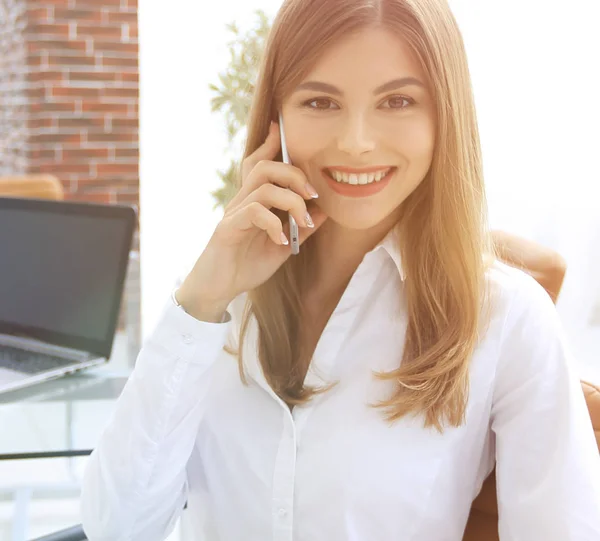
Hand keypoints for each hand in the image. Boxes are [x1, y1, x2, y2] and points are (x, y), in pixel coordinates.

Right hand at [176, 122, 327, 320]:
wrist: (218, 290)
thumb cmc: (246, 266)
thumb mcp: (282, 247)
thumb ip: (300, 229)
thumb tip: (323, 212)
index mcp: (253, 202)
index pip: (259, 164)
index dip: (269, 144)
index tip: (280, 127)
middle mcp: (241, 202)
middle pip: (264, 167)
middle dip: (294, 173)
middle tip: (313, 194)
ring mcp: (233, 214)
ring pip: (263, 186)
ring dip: (291, 200)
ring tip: (303, 221)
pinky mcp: (228, 229)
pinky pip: (254, 212)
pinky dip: (274, 224)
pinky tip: (282, 242)